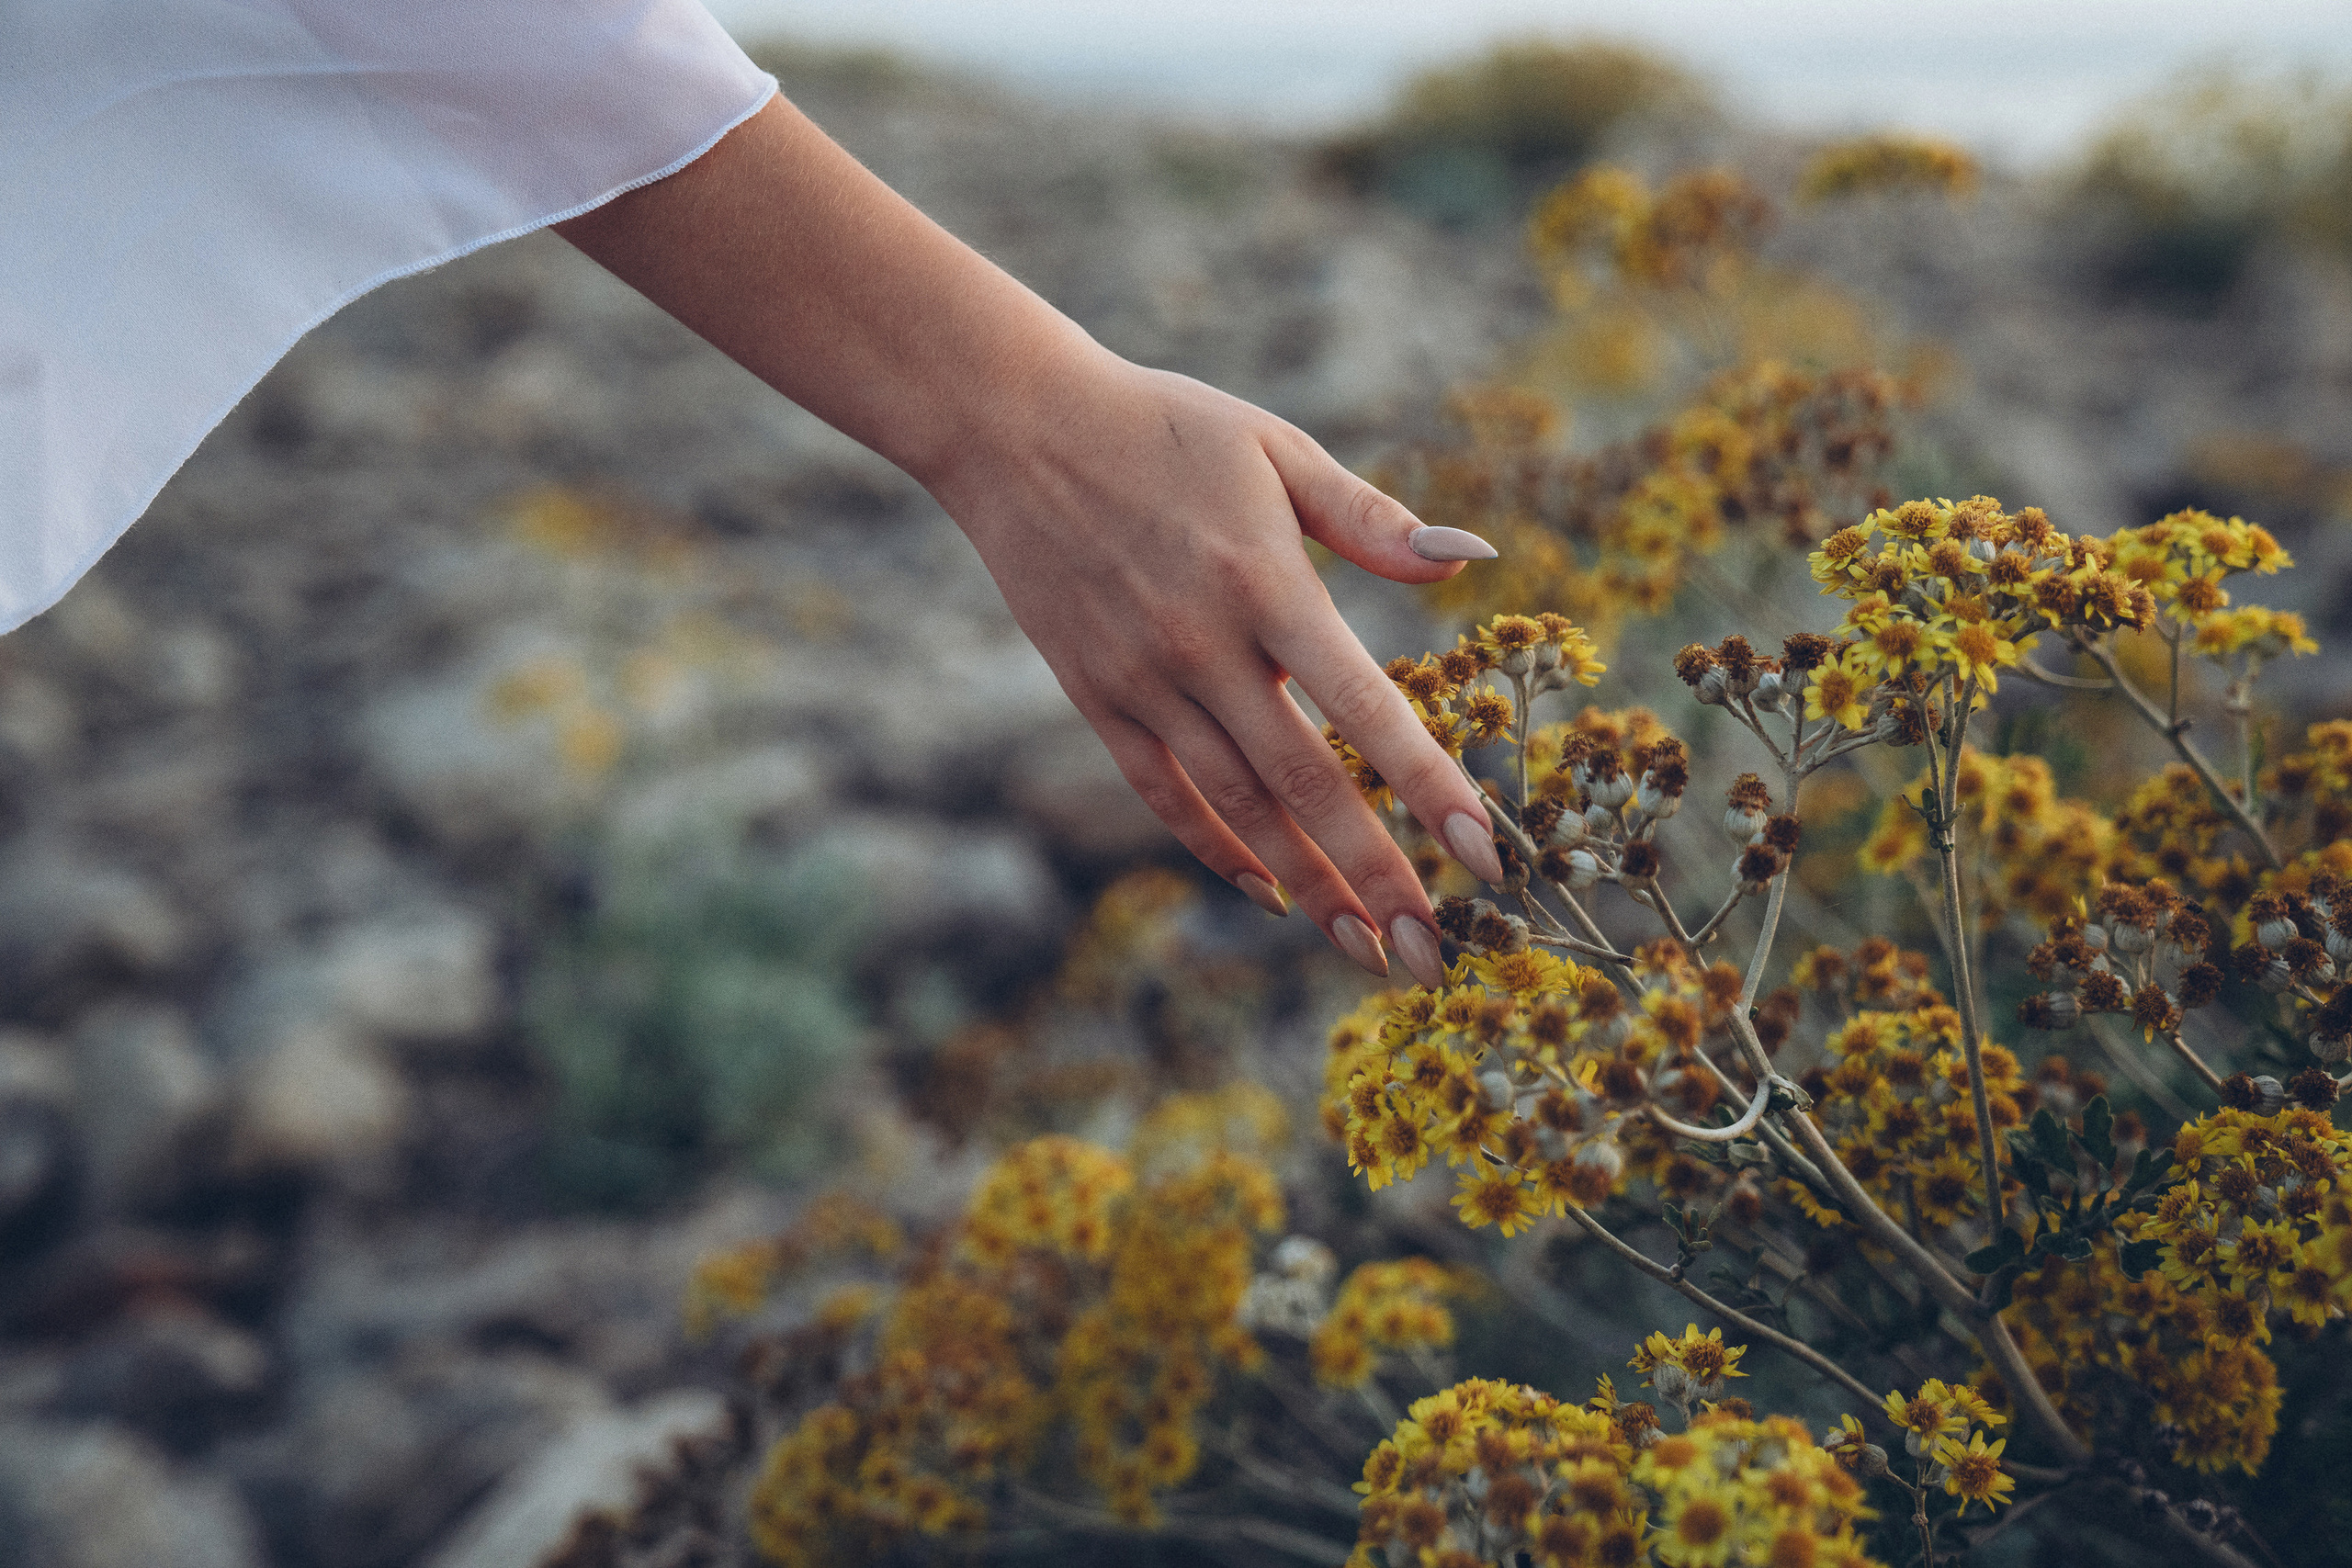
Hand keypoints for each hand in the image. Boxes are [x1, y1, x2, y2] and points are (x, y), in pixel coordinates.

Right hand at [554, 96, 1501, 980]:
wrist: (1015, 429)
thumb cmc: (1165, 429)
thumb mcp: (1275, 449)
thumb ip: (1371, 517)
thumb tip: (1473, 558)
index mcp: (1266, 581)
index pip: (1365, 705)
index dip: (1428, 786)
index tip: (1484, 856)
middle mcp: (1205, 645)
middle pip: (1304, 784)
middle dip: (1374, 877)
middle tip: (1431, 953)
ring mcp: (1145, 681)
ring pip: (1238, 806)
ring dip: (1307, 884)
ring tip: (1365, 947)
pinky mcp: (1098, 698)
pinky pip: (1165, 793)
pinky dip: (1219, 848)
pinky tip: (1270, 892)